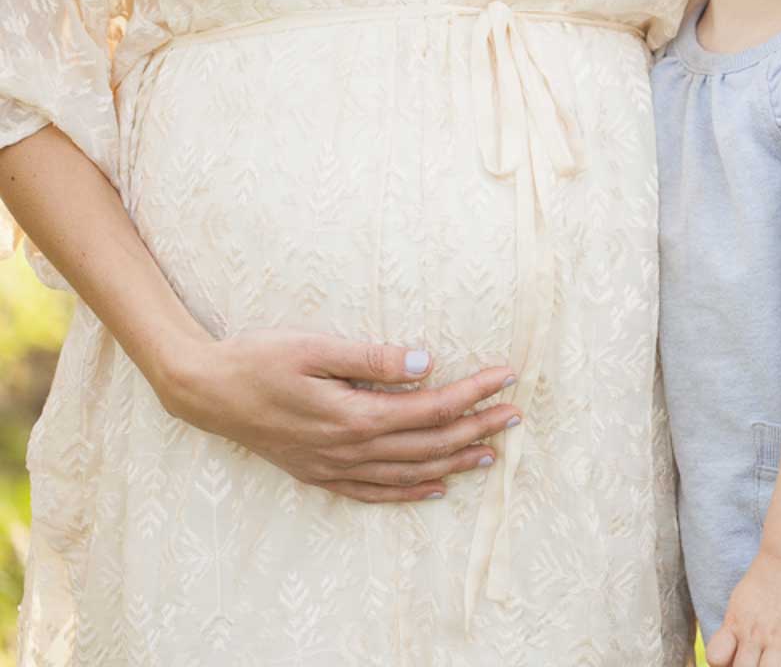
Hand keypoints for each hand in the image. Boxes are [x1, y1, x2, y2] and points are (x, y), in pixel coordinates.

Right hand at [159, 329, 521, 502]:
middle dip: (477, 428)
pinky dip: (409, 492)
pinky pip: (374, 492)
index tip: (506, 376)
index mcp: (353, 416)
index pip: (431, 407)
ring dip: (453, 462)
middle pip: (428, 444)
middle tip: (516, 413)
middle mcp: (348, 450)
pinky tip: (434, 488)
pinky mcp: (318, 472)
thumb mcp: (314, 348)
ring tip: (492, 453)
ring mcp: (332, 467)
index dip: (473, 393)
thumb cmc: (259, 359)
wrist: (204, 391)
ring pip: (408, 473)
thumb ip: (371, 357)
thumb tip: (425, 362)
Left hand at [704, 551, 780, 666]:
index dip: (721, 666)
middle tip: (755, 665)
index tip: (732, 663)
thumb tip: (725, 655)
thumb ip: (732, 629)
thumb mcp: (738, 602)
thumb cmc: (763, 580)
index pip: (715, 658)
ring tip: (773, 665)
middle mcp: (753, 635)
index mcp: (735, 625)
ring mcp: (778, 638)